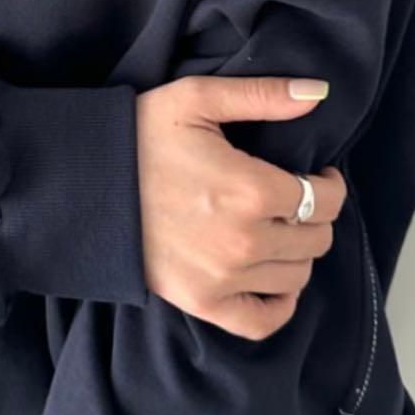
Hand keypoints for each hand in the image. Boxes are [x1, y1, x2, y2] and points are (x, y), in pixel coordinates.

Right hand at [135, 75, 346, 340]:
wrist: (84, 180)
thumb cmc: (139, 134)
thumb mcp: (196, 98)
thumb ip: (262, 95)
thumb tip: (319, 93)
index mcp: (251, 189)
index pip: (325, 199)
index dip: (329, 184)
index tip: (317, 174)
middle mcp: (245, 240)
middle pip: (316, 238)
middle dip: (315, 215)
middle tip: (293, 197)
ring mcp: (223, 277)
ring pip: (297, 275)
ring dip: (298, 251)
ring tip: (278, 228)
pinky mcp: (201, 301)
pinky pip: (262, 321)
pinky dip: (279, 304)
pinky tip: (273, 279)